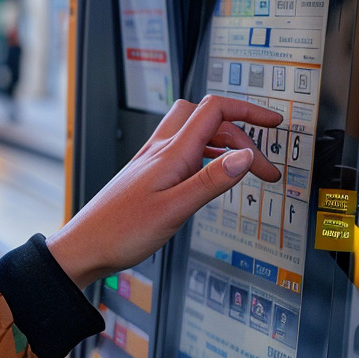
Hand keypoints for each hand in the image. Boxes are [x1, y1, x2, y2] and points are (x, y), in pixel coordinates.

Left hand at [47, 95, 282, 288]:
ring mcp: (152, 160)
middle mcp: (160, 149)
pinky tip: (210, 176)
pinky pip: (183, 150)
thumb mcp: (174, 210)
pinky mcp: (148, 173)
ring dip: (224, 143)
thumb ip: (211, 181)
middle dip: (241, 132)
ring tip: (244, 169)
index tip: (273, 123)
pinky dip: (206, 156)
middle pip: (207, 117)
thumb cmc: (120, 232)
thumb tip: (246, 156)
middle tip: (263, 165)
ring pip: (194, 132)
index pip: (215, 110)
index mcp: (171, 153)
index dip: (248, 111)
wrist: (84, 247)